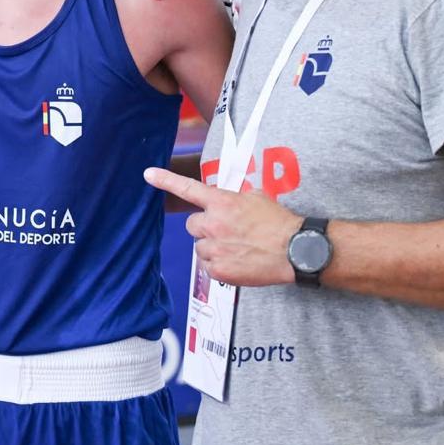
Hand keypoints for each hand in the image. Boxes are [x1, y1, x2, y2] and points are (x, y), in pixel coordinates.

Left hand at [144, 168, 301, 286]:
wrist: (295, 250)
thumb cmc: (279, 223)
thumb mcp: (258, 198)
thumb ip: (236, 197)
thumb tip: (230, 199)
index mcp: (222, 203)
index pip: (188, 189)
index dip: (166, 180)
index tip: (148, 174)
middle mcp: (213, 224)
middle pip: (192, 224)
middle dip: (205, 227)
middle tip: (226, 231)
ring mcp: (214, 248)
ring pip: (199, 246)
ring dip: (212, 246)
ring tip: (236, 248)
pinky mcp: (218, 270)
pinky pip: (208, 266)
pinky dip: (219, 264)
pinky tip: (237, 261)